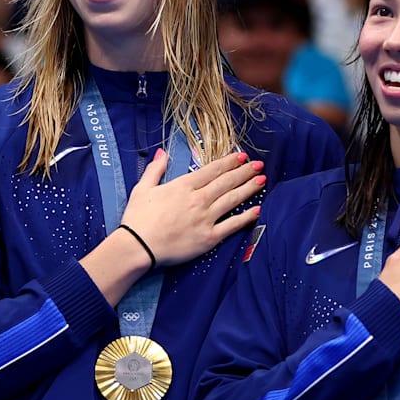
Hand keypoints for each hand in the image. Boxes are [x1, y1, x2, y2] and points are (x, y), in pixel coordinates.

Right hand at [118, 149, 265, 266]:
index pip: (212, 170)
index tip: (241, 156)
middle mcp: (199, 199)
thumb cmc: (137, 218)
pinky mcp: (209, 238)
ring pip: (232, 200)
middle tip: (259, 165)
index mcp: (184, 186)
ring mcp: (206, 218)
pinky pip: (232, 226)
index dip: (229, 162)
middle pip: (226, 182)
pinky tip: (257, 210)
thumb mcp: (142, 189)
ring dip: (248, 188)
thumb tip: (162, 152)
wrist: (138, 246)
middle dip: (244, 172)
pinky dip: (246, 217)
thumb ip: (155, 169)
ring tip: (262, 180)